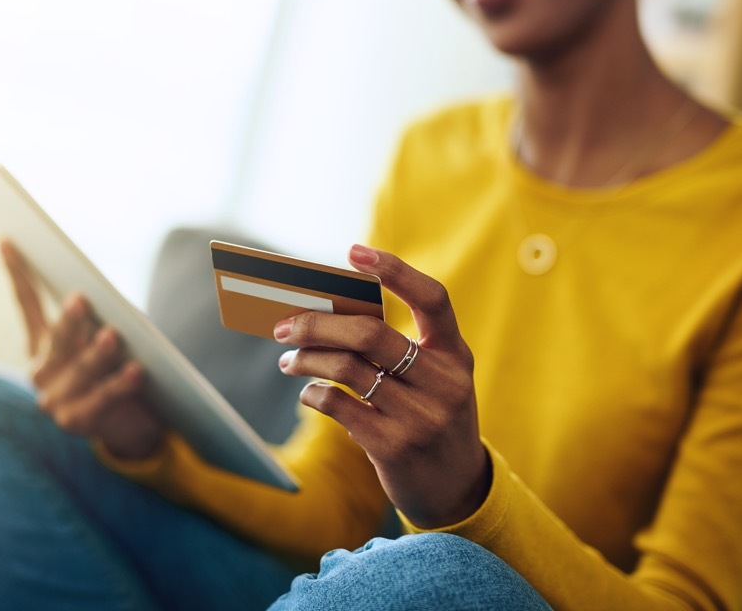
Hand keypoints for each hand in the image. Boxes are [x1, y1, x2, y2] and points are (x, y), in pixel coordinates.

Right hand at [0, 241, 165, 459]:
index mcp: (42, 345)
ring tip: (112, 336)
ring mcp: (54, 400)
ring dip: (97, 353)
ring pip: (79, 370)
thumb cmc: (115, 371)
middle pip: (56, 340)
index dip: (17, 272)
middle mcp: (41, 371)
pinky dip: (119, 384)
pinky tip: (135, 371)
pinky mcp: (75, 423)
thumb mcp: (100, 342)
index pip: (27, 303)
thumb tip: (99, 304)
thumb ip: (94, 323)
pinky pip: (101, 399)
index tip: (7, 240)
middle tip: (80, 298)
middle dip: (69, 320)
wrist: (129, 426)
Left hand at [274, 244, 489, 528]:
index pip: (433, 298)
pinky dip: (314, 393)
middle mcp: (444, 381)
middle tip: (284, 326)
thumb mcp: (432, 379)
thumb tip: (324, 316)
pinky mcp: (395, 447)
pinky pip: (339, 405)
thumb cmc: (431, 417)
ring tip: (288, 360)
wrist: (457, 489)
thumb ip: (394, 350)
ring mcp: (421, 416)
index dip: (396, 271)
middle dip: (318, 324)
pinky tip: (308, 392)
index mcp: (456, 354)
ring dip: (306, 359)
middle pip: (370, 334)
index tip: (354, 252)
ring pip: (347, 369)